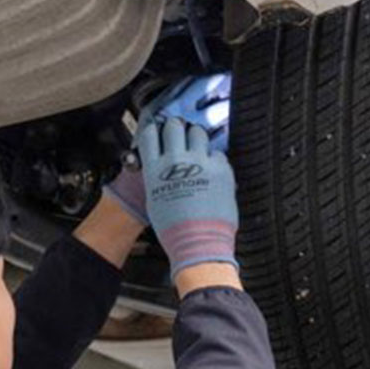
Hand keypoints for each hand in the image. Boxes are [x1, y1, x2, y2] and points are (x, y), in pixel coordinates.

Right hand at [140, 116, 237, 280]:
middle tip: (180, 135)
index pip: (149, 134)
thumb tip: (163, 165)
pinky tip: (211, 171)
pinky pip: (217, 152)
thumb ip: (158, 176)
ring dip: (196, 138)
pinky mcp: (220, 168)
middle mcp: (175, 161)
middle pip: (174, 126)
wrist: (198, 242)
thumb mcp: (155, 199)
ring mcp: (199, 162)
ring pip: (198, 132)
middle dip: (176, 128)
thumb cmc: (175, 228)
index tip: (158, 132)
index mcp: (155, 170)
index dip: (154, 131)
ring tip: (197, 150)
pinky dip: (214, 159)